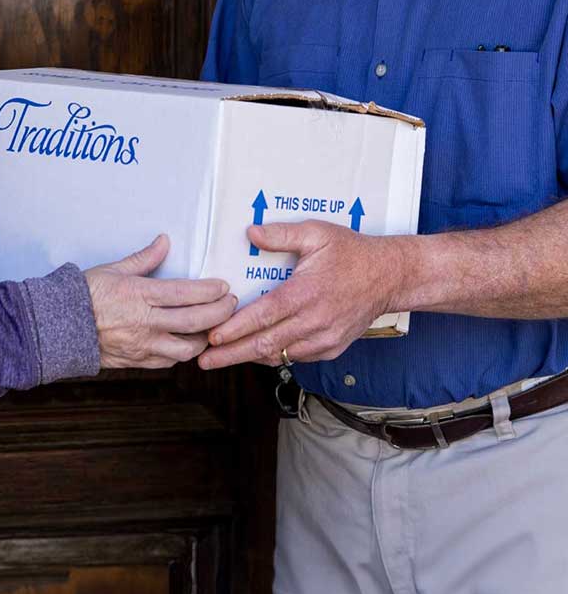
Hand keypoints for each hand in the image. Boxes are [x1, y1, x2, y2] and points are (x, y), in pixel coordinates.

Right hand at [85, 234, 237, 368]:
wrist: (57, 326)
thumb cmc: (83, 294)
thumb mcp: (113, 269)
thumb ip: (144, 258)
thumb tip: (164, 242)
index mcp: (140, 294)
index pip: (187, 294)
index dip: (211, 291)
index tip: (224, 286)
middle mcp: (145, 322)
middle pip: (195, 321)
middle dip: (220, 313)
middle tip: (230, 304)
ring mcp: (143, 345)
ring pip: (187, 348)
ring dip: (205, 337)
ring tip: (212, 326)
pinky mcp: (137, 361)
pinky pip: (169, 361)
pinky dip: (183, 352)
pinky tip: (187, 342)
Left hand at [197, 220, 407, 370]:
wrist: (389, 277)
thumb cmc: (351, 253)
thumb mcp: (316, 234)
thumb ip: (281, 235)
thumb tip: (250, 233)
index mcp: (306, 292)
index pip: (264, 316)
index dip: (235, 329)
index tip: (212, 337)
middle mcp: (314, 321)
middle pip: (266, 344)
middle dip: (231, 354)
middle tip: (203, 360)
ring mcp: (324, 339)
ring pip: (280, 355)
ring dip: (250, 357)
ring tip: (222, 358)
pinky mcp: (331, 348)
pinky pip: (296, 357)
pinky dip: (274, 356)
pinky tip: (256, 352)